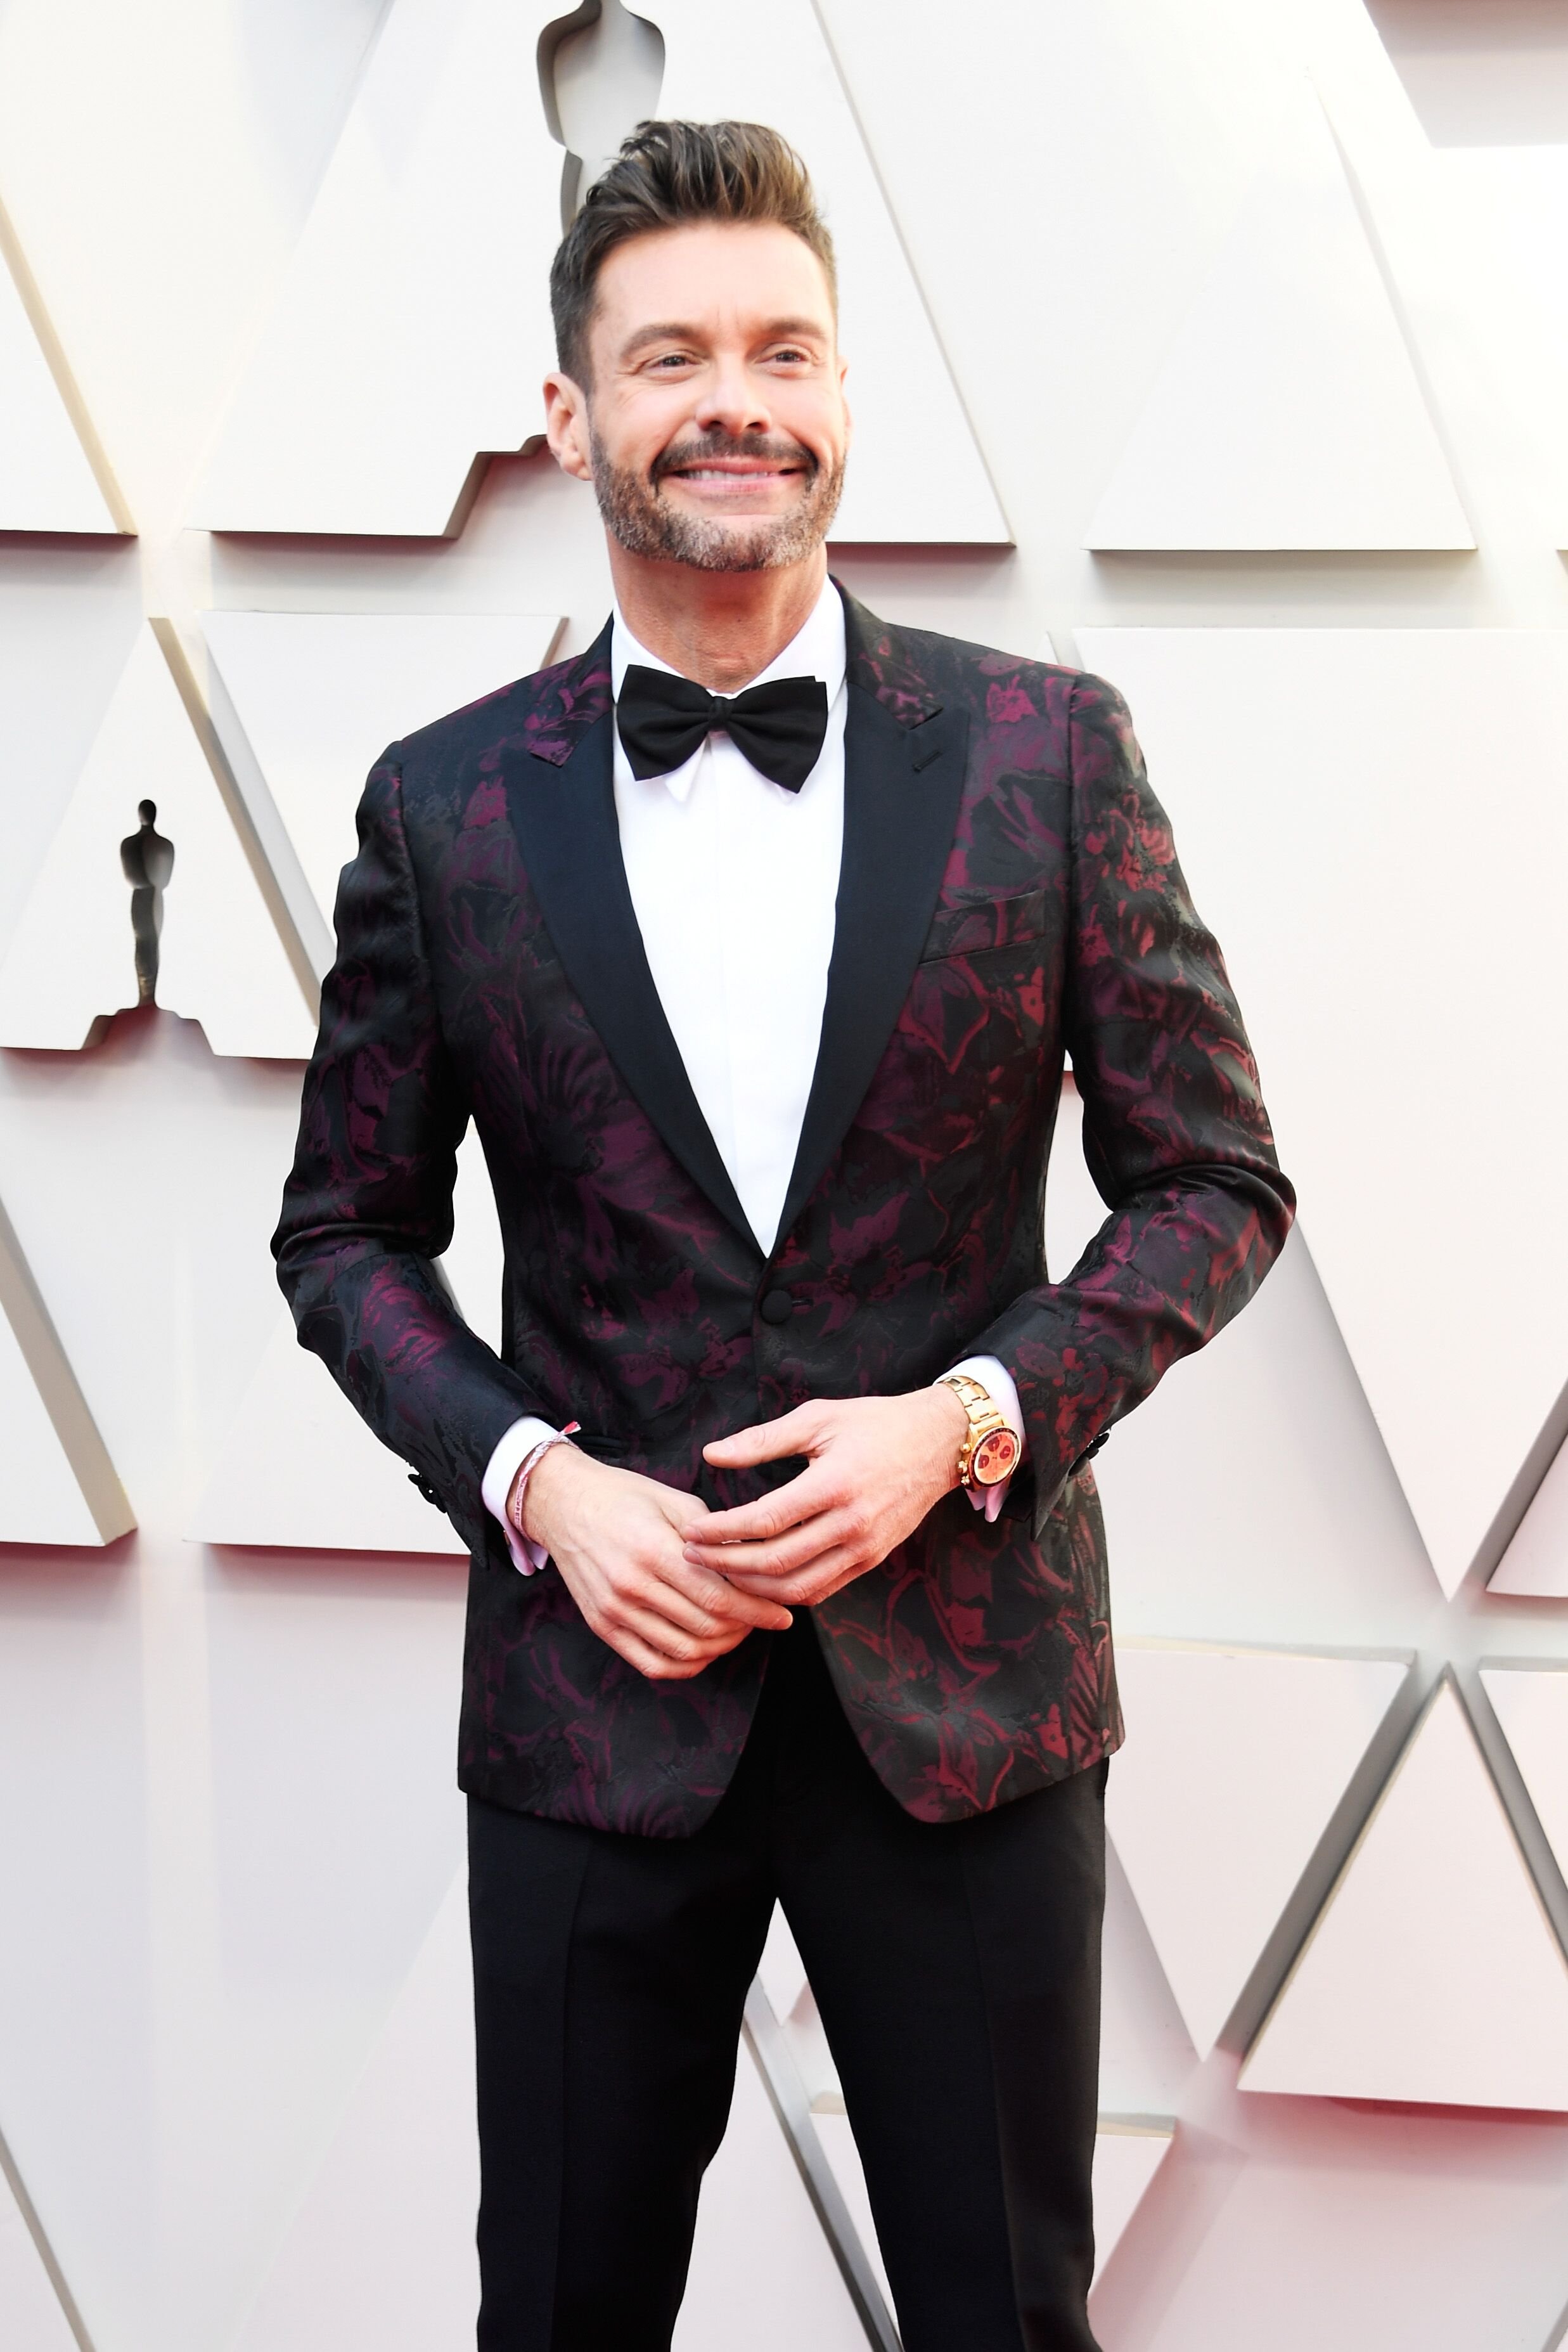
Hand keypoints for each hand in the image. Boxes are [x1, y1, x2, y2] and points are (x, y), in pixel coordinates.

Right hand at [518, 1444, 792, 1680]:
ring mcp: (613, 1611)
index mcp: (653, 1550)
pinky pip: (653, 1664)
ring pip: (684, 1652)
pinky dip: (687, 1665)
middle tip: (763, 1618)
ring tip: (737, 1630)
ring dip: (721, 1648)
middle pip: (706, 1627)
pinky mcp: (602, 1627)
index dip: (758, 1611)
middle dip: (745, 1628)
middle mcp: (631, 1586)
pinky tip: (705, 1649)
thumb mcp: (675, 1502)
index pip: (719, 1597)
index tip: (782, 1615)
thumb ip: (715, 1538)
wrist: (564, 1504)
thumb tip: (756, 1568)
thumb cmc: (624, 1497)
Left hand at [683, 1387, 968, 1605]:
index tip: (691, 1532)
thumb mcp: (818, 1418)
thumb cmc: (874, 1423)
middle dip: (727, 1564)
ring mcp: (865, 1547)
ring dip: (752, 1587)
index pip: (764, 1520)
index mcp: (834, 1483)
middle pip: (776, 1562)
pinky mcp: (872, 1560)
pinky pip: (822, 1590)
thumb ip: (762, 1440)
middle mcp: (852, 1523)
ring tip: (721, 1571)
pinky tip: (760, 1581)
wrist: (938, 1443)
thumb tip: (711, 1456)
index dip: (721, 1532)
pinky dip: (786, 1593)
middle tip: (692, 1556)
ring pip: (798, 1587)